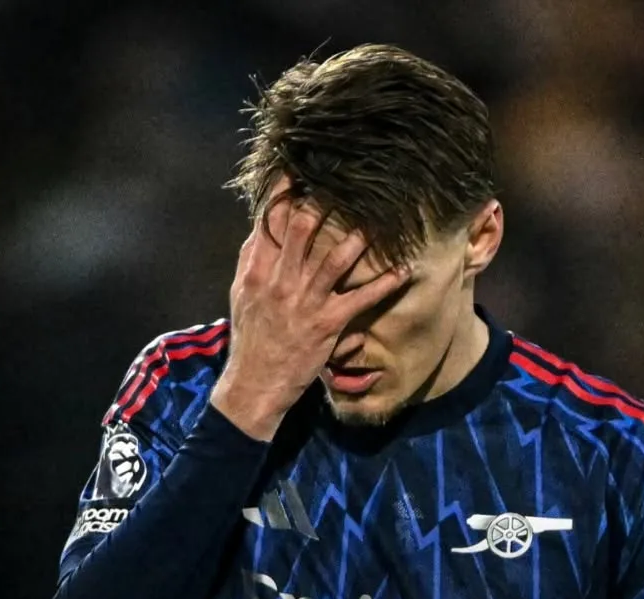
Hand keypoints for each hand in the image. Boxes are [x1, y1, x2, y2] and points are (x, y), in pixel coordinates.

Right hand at [210, 181, 409, 440]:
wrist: (255, 385)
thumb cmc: (251, 341)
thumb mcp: (241, 297)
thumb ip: (251, 263)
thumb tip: (260, 231)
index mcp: (257, 271)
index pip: (269, 221)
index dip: (283, 192)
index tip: (297, 169)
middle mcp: (280, 281)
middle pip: (300, 228)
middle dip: (322, 202)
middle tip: (344, 183)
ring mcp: (305, 302)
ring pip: (334, 258)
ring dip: (358, 237)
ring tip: (377, 219)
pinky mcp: (327, 324)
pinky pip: (360, 299)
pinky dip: (383, 285)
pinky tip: (402, 272)